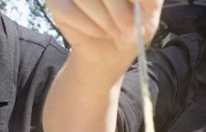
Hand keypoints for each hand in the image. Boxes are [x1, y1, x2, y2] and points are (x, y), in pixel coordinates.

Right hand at [46, 0, 163, 54]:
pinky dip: (89, 27)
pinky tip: (99, 33)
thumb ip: (149, 0)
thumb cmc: (131, 26)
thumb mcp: (148, 13)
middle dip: (118, 9)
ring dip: (105, 20)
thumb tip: (148, 0)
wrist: (110, 53)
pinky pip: (69, 11)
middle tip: (129, 29)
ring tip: (114, 32)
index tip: (145, 8)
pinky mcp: (55, 2)